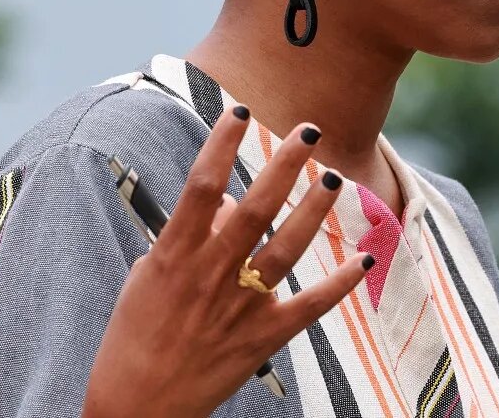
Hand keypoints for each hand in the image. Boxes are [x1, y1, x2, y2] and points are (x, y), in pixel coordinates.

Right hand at [83, 105, 370, 417]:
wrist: (136, 408)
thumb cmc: (133, 337)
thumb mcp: (147, 277)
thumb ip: (187, 237)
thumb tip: (227, 204)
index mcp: (174, 255)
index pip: (202, 185)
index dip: (222, 143)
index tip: (240, 110)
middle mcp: (209, 275)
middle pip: (254, 207)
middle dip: (283, 165)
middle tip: (309, 130)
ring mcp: (239, 307)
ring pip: (286, 248)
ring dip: (313, 211)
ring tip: (335, 177)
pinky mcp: (262, 339)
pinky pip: (309, 306)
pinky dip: (341, 284)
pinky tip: (365, 259)